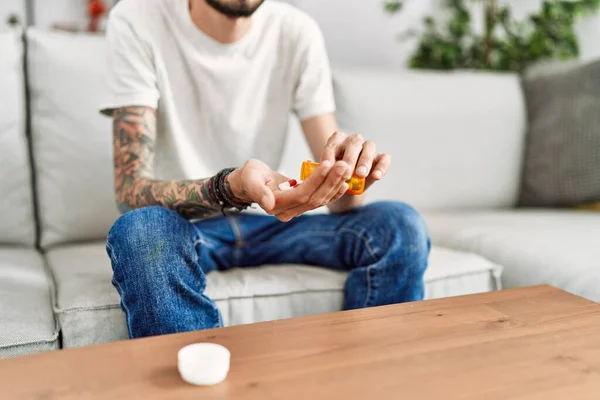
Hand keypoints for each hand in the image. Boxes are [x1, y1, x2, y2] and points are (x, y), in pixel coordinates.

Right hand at [228, 159, 350, 221]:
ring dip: (334, 184)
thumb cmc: (248, 176)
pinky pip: (321, 200)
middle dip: (330, 181)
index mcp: (275, 206)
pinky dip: (333, 192)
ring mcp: (296, 210)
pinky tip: (344, 182)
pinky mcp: (302, 205)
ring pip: (320, 200)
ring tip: (346, 168)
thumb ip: (258, 191)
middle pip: (314, 198)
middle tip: (344, 164)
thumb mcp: (249, 178)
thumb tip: (269, 204)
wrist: (248, 182)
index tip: (328, 163)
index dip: (316, 180)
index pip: (301, 194)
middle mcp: (288, 212)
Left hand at [321, 131, 390, 189]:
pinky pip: (385, 158)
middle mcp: (354, 141)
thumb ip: (326, 170)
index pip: (334, 142)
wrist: (347, 188)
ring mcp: (368, 148)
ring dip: (365, 160)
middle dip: (350, 157)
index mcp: (338, 141)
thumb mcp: (327, 174)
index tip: (327, 166)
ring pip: (370, 146)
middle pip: (354, 142)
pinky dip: (381, 167)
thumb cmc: (334, 177)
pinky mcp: (380, 158)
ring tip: (360, 175)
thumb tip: (320, 170)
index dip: (330, 153)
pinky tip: (376, 177)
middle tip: (347, 172)